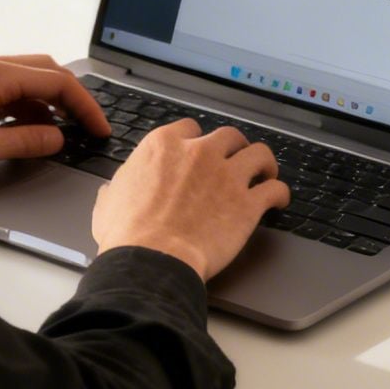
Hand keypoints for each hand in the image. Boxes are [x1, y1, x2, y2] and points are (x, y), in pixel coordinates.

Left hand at [0, 53, 110, 175]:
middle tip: (83, 125)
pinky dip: (20, 102)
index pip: (57, 81)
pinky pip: (2, 84)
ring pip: (23, 76)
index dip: (84, 106)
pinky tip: (21, 127)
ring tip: (53, 133)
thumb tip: (56, 138)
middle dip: (69, 97)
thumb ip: (27, 141)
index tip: (97, 127)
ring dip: (43, 101)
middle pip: (44, 70)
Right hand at [91, 120, 289, 280]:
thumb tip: (114, 188)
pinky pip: (275, 189)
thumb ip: (119, 187)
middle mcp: (199, 152)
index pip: (190, 128)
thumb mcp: (108, 202)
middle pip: (229, 136)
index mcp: (164, 146)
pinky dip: (280, 194)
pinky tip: (279, 200)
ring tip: (266, 173)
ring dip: (264, 164)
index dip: (197, 141)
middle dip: (235, 148)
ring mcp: (227, 176)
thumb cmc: (128, 235)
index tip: (200, 151)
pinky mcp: (247, 203)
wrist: (152, 260)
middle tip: (236, 161)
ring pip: (260, 154)